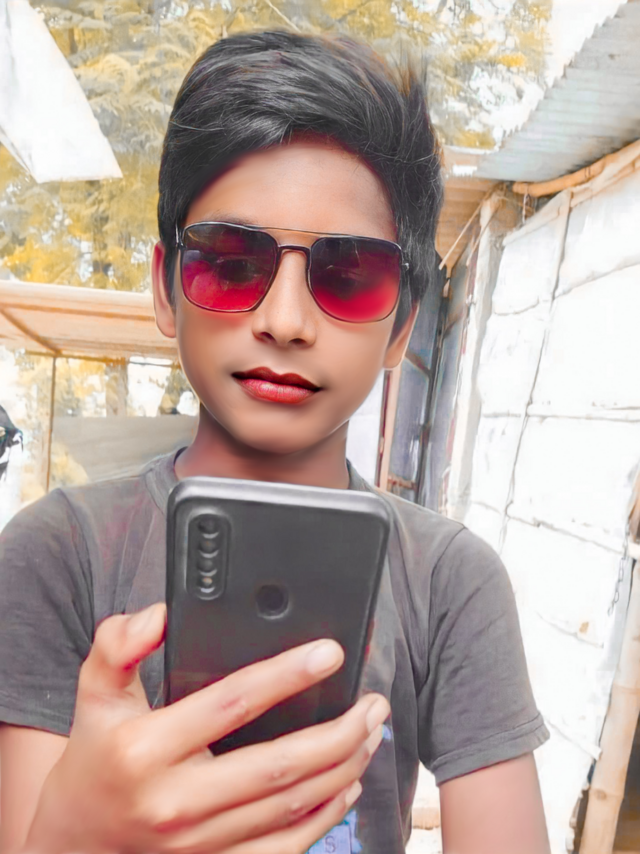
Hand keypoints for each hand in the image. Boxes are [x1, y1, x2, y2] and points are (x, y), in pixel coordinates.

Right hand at [26, 604, 387, 853]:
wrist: (76, 839)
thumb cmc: (96, 754)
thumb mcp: (94, 692)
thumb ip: (118, 645)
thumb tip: (160, 615)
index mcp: (146, 750)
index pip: (231, 704)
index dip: (286, 675)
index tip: (330, 652)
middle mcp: (176, 802)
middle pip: (278, 766)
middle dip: (338, 731)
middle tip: (372, 701)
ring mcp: (200, 844)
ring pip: (291, 805)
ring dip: (342, 766)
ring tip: (370, 731)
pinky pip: (285, 846)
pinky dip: (326, 815)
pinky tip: (347, 781)